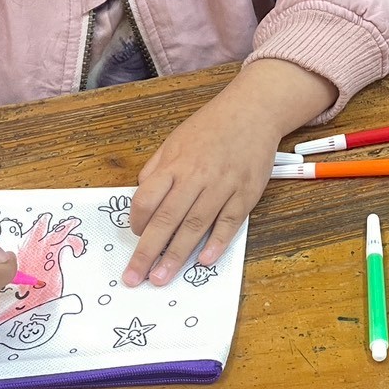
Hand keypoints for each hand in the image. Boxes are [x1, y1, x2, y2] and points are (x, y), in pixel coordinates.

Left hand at [125, 99, 276, 287]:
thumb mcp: (175, 140)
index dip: (136, 221)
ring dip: (177, 254)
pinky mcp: (246, 193)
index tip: (134, 235)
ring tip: (161, 278)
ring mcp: (223, 186)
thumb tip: (140, 195)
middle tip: (135, 278)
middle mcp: (197, 176)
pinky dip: (217, 242)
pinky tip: (204, 260)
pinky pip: (229, 221)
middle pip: (167, 219)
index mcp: (175, 164)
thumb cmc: (212, 125)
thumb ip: (156, 168)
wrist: (254, 110)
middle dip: (148, 252)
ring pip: (195, 225)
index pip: (147, 198)